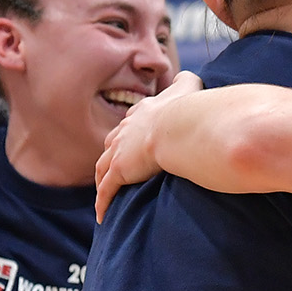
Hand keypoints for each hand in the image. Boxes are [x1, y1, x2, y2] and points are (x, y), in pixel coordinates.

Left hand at [95, 71, 201, 220]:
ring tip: (107, 190)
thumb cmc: (189, 108)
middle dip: (113, 152)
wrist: (179, 126)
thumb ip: (187, 80)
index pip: (132, 122)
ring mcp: (120, 151)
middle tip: (116, 164)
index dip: (133, 132)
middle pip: (113, 142)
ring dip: (103, 178)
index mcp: (143, 113)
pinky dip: (103, 202)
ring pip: (103, 166)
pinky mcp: (119, 171)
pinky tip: (102, 215)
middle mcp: (126, 129)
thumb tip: (186, 75)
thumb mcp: (189, 88)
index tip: (135, 139)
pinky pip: (107, 190)